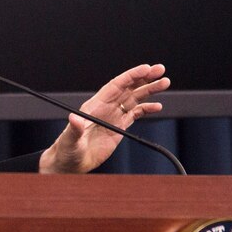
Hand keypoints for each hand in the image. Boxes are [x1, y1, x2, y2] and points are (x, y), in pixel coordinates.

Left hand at [39, 63, 168, 173]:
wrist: (72, 163)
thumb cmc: (67, 149)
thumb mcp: (70, 139)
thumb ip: (75, 129)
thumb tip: (74, 119)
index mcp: (95, 105)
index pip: (116, 85)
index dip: (131, 76)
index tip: (146, 69)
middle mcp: (106, 107)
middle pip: (128, 88)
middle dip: (145, 78)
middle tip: (161, 70)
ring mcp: (113, 116)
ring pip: (134, 98)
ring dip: (149, 90)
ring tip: (164, 83)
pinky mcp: (119, 127)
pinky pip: (135, 114)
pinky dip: (146, 109)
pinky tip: (157, 106)